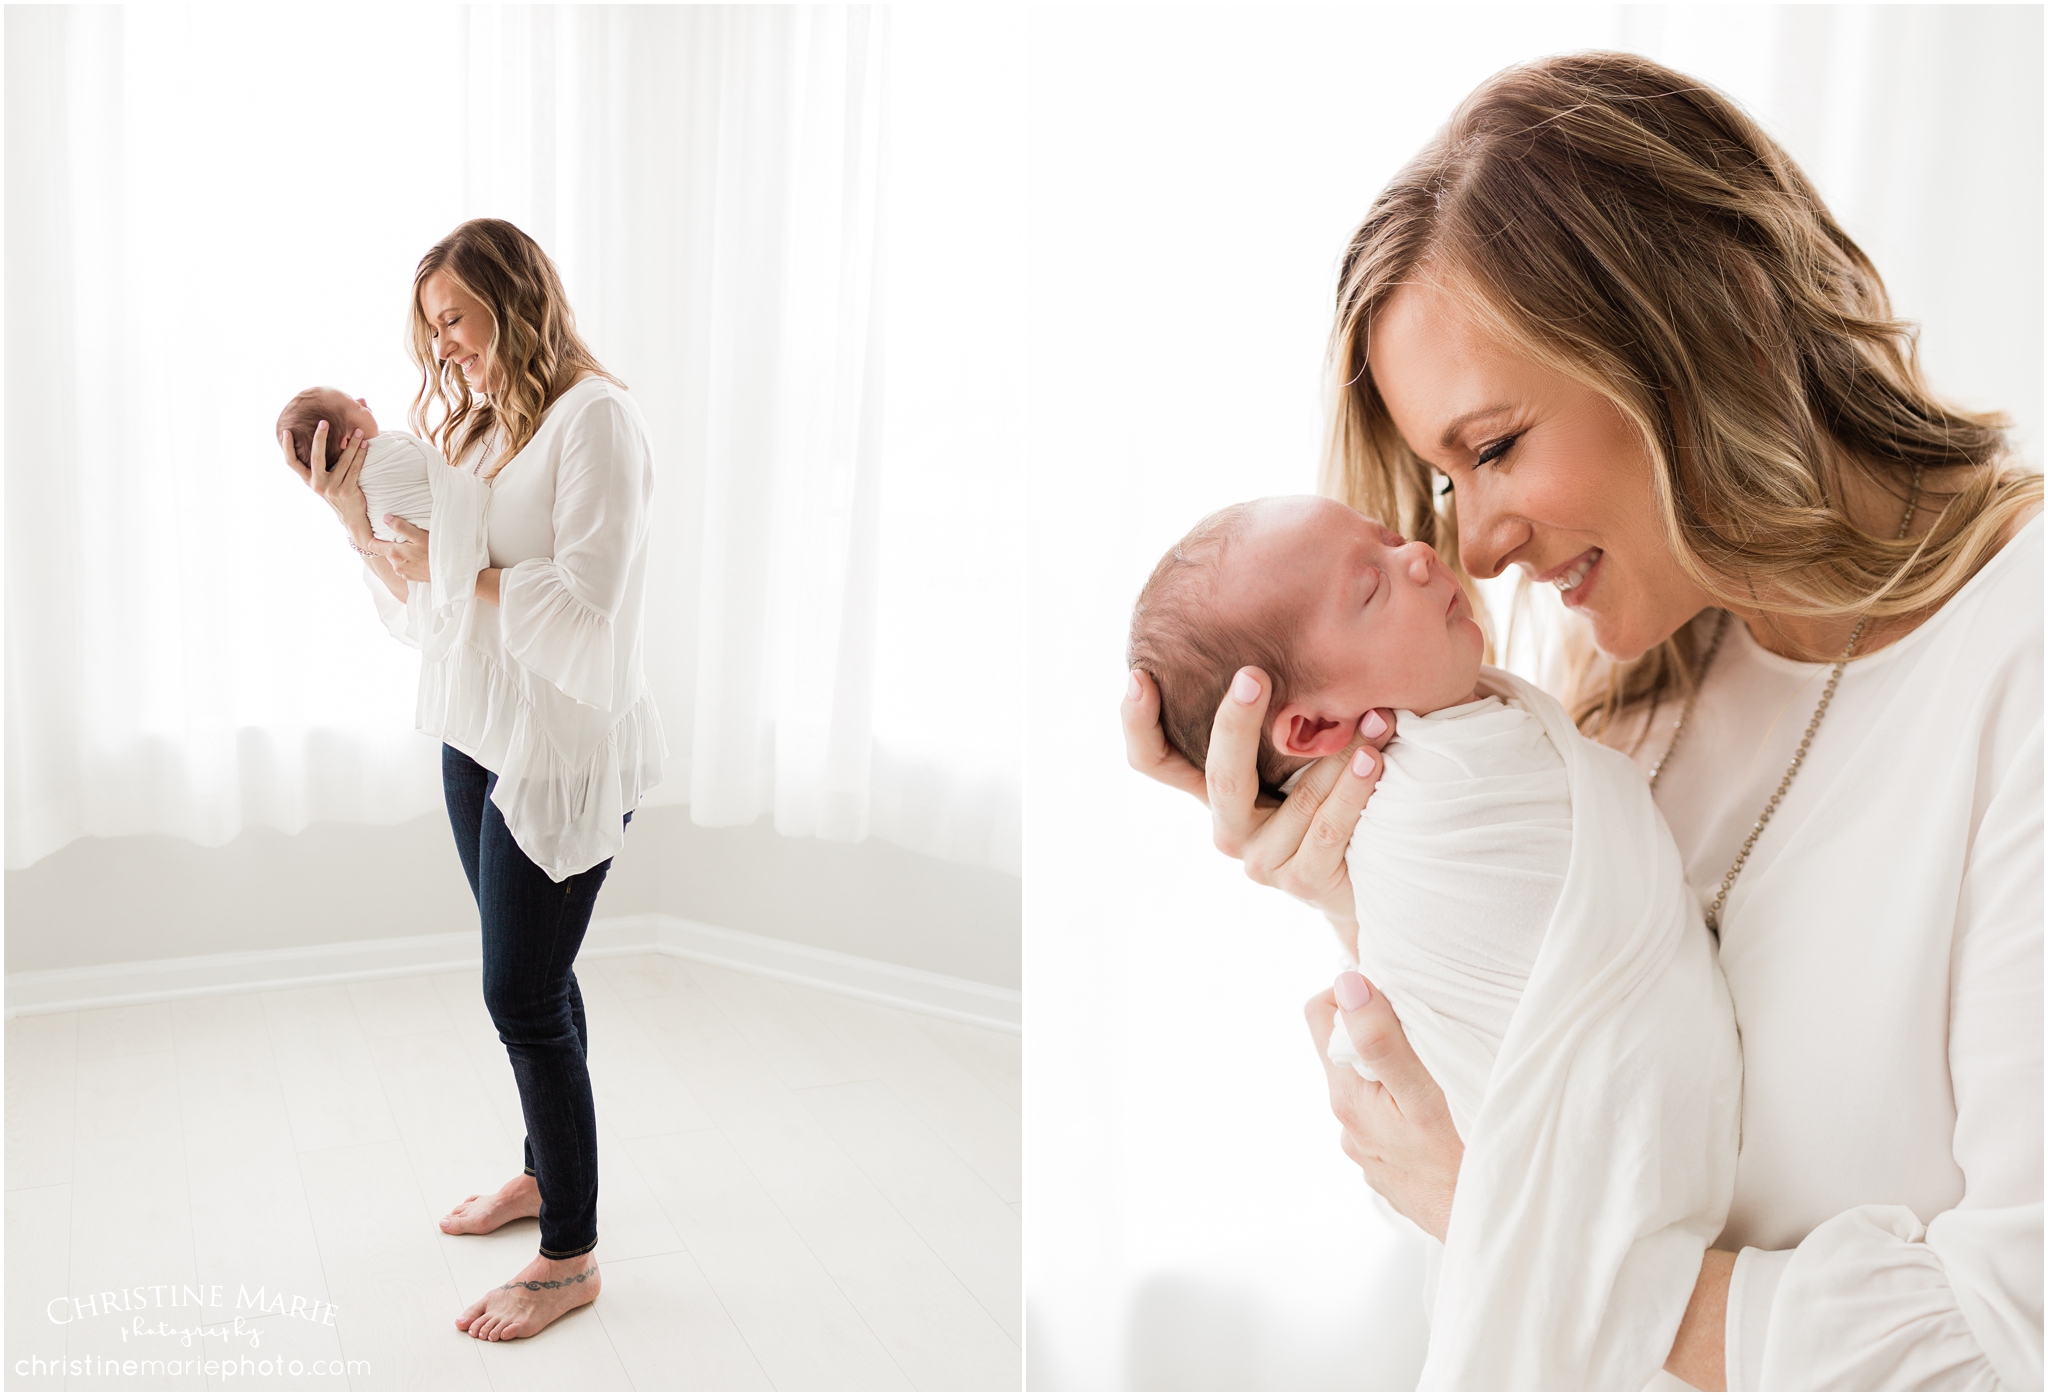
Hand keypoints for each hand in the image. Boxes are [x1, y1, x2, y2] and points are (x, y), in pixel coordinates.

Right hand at [279, 419, 371, 542]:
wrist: (351, 515)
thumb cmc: (336, 491)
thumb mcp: (322, 480)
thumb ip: (319, 465)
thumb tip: (321, 438)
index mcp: (308, 480)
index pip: (292, 463)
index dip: (287, 448)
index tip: (286, 431)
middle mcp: (317, 484)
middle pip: (316, 457)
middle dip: (320, 438)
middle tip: (324, 422)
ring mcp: (332, 488)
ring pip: (343, 461)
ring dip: (351, 444)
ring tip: (357, 431)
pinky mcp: (347, 491)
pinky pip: (355, 469)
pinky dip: (360, 455)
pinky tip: (365, 446)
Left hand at [374, 516, 430, 582]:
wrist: (449, 572)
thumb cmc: (435, 552)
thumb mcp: (419, 535)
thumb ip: (401, 527)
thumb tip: (385, 518)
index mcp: (394, 553)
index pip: (373, 546)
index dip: (376, 538)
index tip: (383, 533)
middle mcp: (395, 565)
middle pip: (386, 551)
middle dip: (393, 545)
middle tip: (406, 539)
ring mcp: (403, 573)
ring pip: (395, 559)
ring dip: (401, 554)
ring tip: (414, 549)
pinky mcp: (410, 578)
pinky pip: (404, 567)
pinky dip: (408, 562)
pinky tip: (419, 558)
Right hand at [1122, 666, 1395, 924]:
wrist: (1372, 876)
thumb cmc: (1330, 799)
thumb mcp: (1296, 758)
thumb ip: (1283, 722)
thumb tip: (1288, 643)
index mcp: (1216, 793)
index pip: (1154, 762)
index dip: (1137, 724)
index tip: (1139, 677)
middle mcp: (1229, 828)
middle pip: (1221, 775)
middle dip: (1236, 722)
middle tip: (1253, 674)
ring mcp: (1262, 859)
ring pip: (1300, 798)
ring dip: (1342, 753)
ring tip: (1377, 716)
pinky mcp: (1303, 880)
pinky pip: (1330, 827)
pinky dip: (1355, 788)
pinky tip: (1374, 759)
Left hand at [1306, 971, 1462, 1239]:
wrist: (1489, 1235)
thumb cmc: (1463, 1166)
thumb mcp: (1424, 1096)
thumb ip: (1380, 1040)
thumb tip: (1346, 985)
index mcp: (1347, 1096)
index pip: (1319, 1013)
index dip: (1355, 991)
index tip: (1398, 995)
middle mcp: (1348, 1123)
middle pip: (1346, 1048)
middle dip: (1381, 1029)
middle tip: (1431, 1034)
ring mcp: (1368, 1149)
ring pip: (1372, 1083)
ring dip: (1398, 1070)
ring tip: (1443, 1077)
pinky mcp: (1390, 1167)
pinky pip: (1391, 1116)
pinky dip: (1410, 1105)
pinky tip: (1445, 1119)